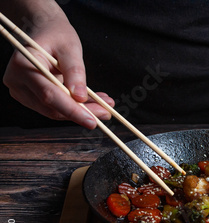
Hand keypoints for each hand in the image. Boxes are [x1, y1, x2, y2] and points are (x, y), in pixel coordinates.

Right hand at [2, 6, 112, 128]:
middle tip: (107, 113)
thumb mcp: (70, 48)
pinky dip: (75, 107)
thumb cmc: (56, 35)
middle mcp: (17, 82)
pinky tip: (94, 103)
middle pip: (52, 107)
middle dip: (81, 113)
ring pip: (54, 111)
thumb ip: (75, 72)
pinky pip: (55, 107)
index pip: (49, 95)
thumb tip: (80, 97)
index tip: (92, 121)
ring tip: (105, 107)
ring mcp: (22, 91)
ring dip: (81, 112)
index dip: (72, 110)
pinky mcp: (31, 97)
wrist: (45, 31)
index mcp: (22, 66)